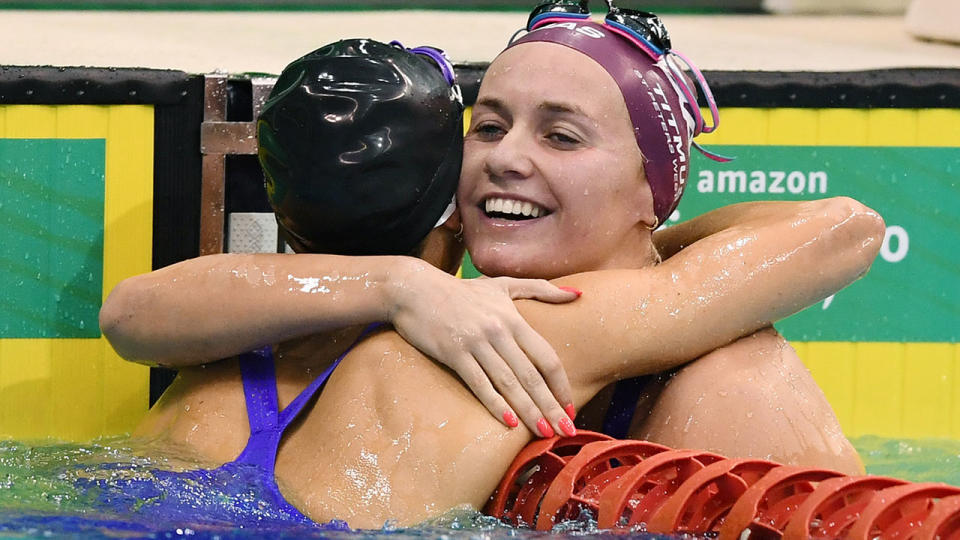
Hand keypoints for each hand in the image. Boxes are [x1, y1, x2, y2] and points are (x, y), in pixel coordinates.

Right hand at [388, 261, 579, 436]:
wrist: (414, 289)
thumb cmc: (460, 290)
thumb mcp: (502, 284)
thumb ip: (541, 289)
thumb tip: (577, 295)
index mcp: (513, 318)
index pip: (546, 357)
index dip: (560, 385)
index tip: (571, 407)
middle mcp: (499, 331)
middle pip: (532, 375)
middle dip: (551, 406)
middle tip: (566, 431)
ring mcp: (476, 343)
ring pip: (508, 383)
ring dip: (528, 410)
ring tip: (544, 432)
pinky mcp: (453, 352)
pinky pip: (478, 383)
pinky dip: (494, 403)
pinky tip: (508, 422)